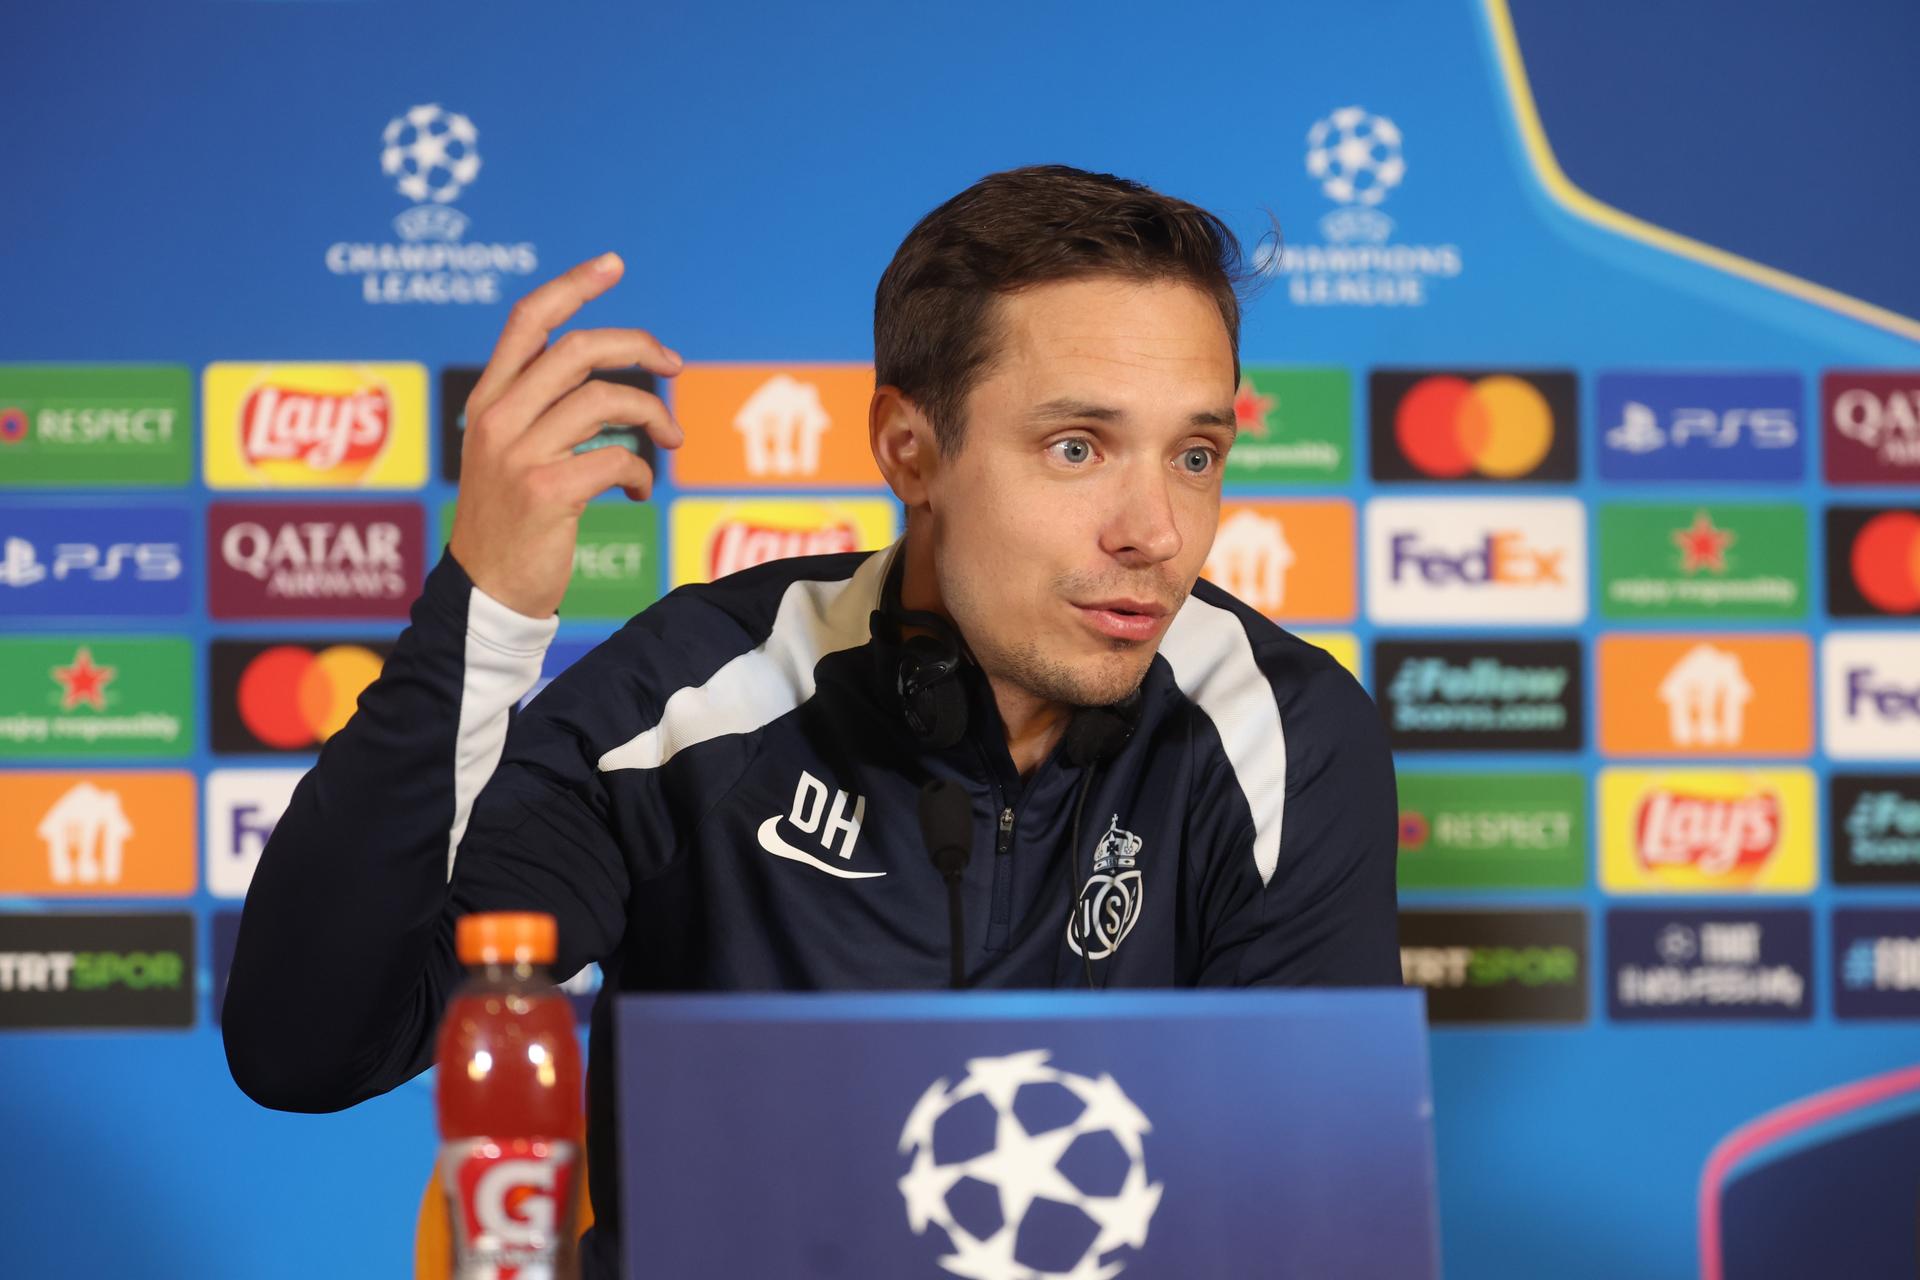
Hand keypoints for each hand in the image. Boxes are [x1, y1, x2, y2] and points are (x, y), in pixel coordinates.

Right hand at [448, 252, 684, 617]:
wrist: (484, 594)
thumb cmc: (510, 523)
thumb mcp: (508, 454)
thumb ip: (543, 412)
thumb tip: (612, 385)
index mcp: (487, 400)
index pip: (527, 320)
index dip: (574, 285)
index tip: (615, 264)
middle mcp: (496, 418)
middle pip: (578, 350)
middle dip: (639, 347)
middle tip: (676, 366)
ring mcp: (517, 454)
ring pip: (604, 401)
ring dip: (654, 416)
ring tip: (672, 441)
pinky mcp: (544, 492)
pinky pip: (616, 460)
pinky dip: (642, 473)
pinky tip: (639, 492)